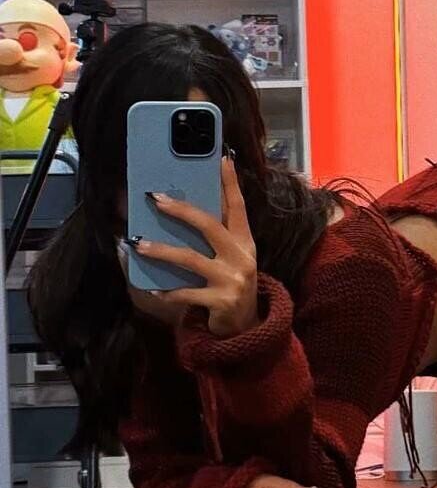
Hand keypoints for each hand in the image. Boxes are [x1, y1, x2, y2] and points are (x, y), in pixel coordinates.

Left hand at [131, 157, 258, 336]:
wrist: (246, 328)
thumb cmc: (230, 285)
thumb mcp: (230, 259)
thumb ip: (213, 238)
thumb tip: (178, 211)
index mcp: (245, 241)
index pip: (238, 206)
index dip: (231, 183)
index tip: (222, 159)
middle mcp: (242, 256)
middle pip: (210, 225)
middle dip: (182, 210)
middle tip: (156, 199)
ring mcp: (232, 279)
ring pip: (191, 258)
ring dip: (162, 250)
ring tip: (139, 244)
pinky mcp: (221, 301)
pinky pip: (186, 293)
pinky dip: (168, 291)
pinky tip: (152, 288)